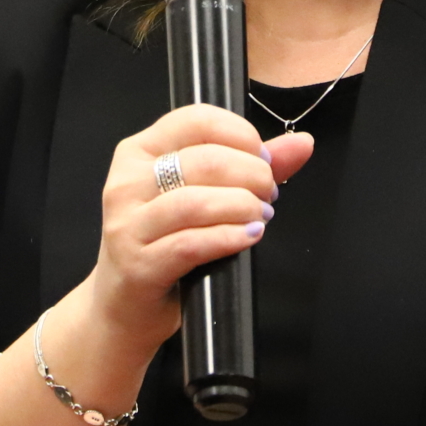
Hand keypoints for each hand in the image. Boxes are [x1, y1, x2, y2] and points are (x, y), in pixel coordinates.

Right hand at [86, 104, 312, 358]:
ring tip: (260, 217)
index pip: (196, 120)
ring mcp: (127, 224)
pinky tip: (247, 237)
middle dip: (250, 175)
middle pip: (203, 160)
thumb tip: (302, 143)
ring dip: (241, 207)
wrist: (123, 305)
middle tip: (268, 194)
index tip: (264, 158)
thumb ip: (249, 166)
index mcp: (139, 151)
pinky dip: (227, 238)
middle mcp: (126, 182)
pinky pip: (190, 244)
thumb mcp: (200, 196)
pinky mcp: (137, 264)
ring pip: (195, 202)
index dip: (241, 135)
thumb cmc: (163, 244)